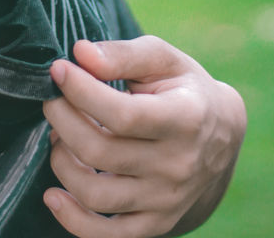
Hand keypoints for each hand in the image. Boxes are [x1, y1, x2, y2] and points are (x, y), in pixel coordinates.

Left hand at [41, 35, 245, 236]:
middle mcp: (178, 165)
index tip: (58, 70)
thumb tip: (80, 54)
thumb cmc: (183, 88)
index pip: (122, 114)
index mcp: (185, 119)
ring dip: (62, 163)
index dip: (81, 91)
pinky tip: (53, 195)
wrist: (221, 135)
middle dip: (63, 120)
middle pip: (101, 152)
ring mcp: (167, 200)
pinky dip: (72, 220)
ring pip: (97, 195)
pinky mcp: (156, 223)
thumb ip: (123, 54)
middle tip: (52, 99)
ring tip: (59, 136)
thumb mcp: (163, 59)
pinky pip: (108, 237)